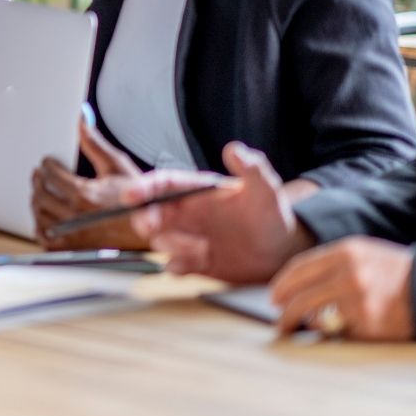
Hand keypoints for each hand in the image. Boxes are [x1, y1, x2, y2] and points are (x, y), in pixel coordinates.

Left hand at [32, 123, 144, 249]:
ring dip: (37, 202)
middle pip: (40, 195)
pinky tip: (46, 216)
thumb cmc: (138, 200)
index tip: (47, 162)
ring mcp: (72, 235)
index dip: (46, 165)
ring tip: (41, 192)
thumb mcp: (117, 165)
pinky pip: (45, 237)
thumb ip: (94, 143)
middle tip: (39, 174)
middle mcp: (75, 216)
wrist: (151, 229)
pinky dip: (41, 225)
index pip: (50, 175)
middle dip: (38, 181)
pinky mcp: (73, 248)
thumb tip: (82, 121)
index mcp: (84, 194)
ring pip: (39, 215)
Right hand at [128, 142, 313, 284]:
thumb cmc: (273, 215)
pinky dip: (177, 266)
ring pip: (160, 240)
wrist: (284, 252)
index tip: (131, 196)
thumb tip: (234, 149)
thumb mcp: (266, 188)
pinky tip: (195, 264)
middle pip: (151, 213)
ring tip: (199, 249)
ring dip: (171, 245)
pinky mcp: (195, 263)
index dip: (143, 188)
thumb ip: (251, 167)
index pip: (162, 185)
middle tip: (151, 227)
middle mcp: (188, 214)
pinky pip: (174, 265)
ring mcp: (189, 238)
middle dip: (145, 219)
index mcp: (197, 192)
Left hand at [269, 238, 414, 340]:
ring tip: (295, 330)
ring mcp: (358, 300)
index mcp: (346, 252)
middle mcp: (349, 274)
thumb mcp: (365, 256)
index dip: (282, 285)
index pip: (300, 268)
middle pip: (301, 296)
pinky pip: (342, 332)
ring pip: (316, 317)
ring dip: (302, 325)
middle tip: (279, 321)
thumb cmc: (396, 275)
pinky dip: (340, 333)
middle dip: (285, 312)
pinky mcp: (368, 324)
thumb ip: (333, 265)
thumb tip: (296, 287)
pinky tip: (346, 330)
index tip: (274, 298)